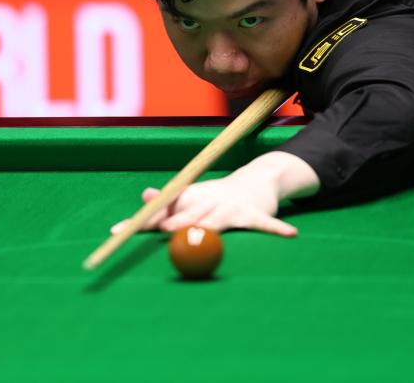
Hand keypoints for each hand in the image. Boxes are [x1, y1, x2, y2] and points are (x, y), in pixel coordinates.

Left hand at [109, 151, 319, 236]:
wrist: (257, 179)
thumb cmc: (217, 196)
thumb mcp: (192, 197)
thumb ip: (167, 202)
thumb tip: (141, 196)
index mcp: (193, 197)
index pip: (166, 207)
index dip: (148, 218)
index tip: (126, 228)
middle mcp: (211, 200)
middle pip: (190, 213)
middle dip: (177, 221)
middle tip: (164, 229)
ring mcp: (234, 207)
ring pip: (221, 220)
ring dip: (212, 227)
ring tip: (205, 233)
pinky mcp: (256, 214)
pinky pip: (264, 225)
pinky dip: (274, 229)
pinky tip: (287, 235)